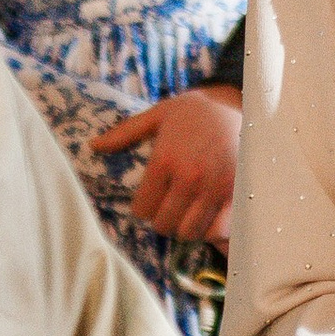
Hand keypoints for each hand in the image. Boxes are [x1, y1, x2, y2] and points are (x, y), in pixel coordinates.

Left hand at [92, 86, 241, 246]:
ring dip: (186, 227)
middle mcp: (189, 178)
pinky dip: (212, 229)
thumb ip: (124, 133)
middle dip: (163, 220)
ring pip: (191, 231)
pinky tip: (210, 217)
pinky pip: (219, 230)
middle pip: (164, 224)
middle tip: (169, 209)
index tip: (151, 200)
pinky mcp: (238, 194)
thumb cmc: (196, 111)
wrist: (241, 104)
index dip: (143, 208)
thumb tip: (93, 146)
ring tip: (188, 214)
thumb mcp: (158, 115)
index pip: (142, 209)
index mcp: (164, 160)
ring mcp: (215, 188)